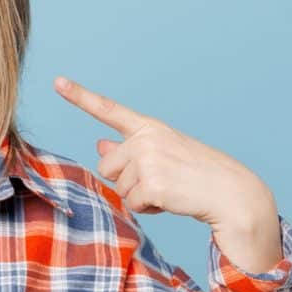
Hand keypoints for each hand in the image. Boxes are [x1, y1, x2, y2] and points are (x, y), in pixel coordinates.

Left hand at [53, 76, 282, 271]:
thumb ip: (130, 149)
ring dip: (140, 196)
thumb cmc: (198, 174)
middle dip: (127, 180)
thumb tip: (100, 145)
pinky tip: (172, 200)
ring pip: (119, 188)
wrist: (234, 195)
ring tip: (171, 189)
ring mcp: (148, 160)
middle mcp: (146, 139)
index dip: (80, 96)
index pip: (108, 109)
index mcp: (149, 127)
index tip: (57, 82)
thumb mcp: (163, 154)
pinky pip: (133, 204)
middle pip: (107, 167)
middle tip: (161, 180)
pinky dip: (149, 209)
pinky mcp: (152, 184)